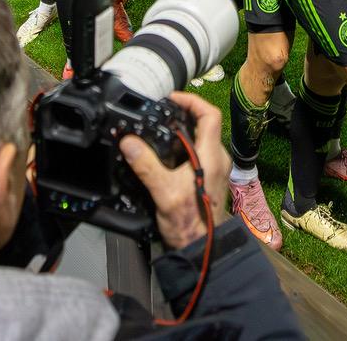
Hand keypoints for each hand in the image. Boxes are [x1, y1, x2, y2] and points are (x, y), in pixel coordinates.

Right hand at [119, 92, 230, 249]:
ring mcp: (215, 168)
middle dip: (183, 114)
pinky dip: (183, 146)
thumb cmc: (191, 223)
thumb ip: (146, 165)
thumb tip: (129, 143)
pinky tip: (166, 155)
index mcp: (210, 155)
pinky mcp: (209, 177)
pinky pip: (199, 152)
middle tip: (161, 113)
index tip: (172, 98)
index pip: (210, 114)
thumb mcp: (164, 192)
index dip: (192, 100)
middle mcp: (217, 159)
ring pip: (201, 138)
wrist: (203, 247)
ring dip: (182, 131)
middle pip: (205, 123)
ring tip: (160, 131)